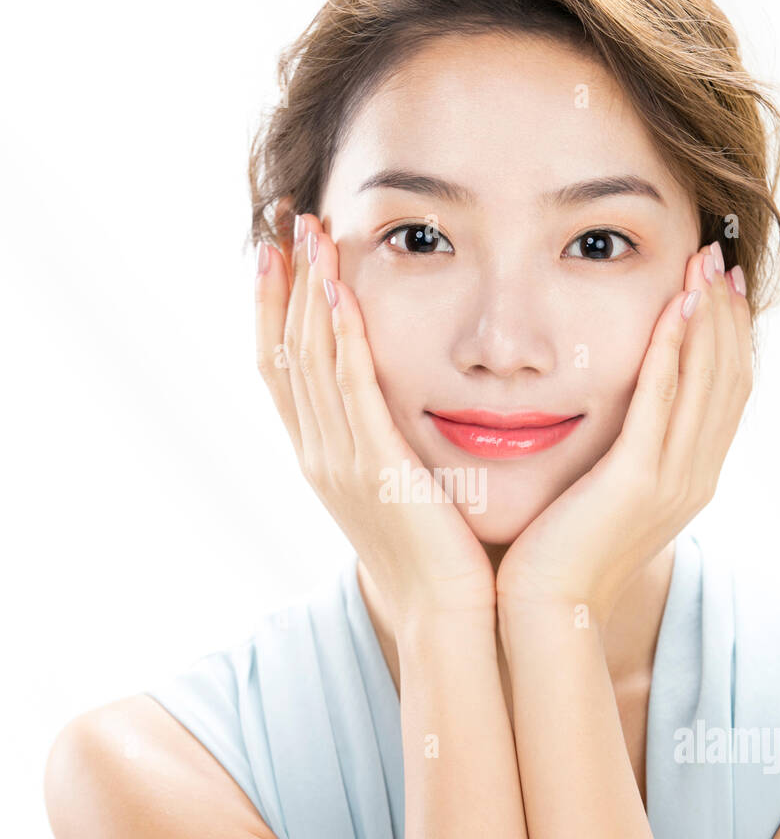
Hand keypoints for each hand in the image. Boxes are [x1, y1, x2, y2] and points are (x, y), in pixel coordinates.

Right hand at [255, 213, 495, 634]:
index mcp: (321, 457)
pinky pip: (353, 390)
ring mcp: (341, 462)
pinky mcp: (378, 468)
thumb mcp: (398, 490)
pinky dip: (343, 338)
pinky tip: (344, 292)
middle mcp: (318, 454)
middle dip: (284, 283)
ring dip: (310, 291)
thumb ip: (385, 443)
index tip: (279, 254)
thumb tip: (394, 405)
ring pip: (311, 359)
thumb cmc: (437, 557)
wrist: (446, 616)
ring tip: (310, 233)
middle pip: (285, 351)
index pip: (281, 367)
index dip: (275, 307)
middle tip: (287, 221)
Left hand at [495, 243, 752, 626]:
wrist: (545, 609)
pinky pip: (661, 403)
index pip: (725, 394)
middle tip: (720, 259)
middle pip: (728, 380)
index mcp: (689, 480)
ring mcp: (670, 481)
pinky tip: (671, 309)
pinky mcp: (635, 481)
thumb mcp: (604, 497)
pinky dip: (671, 352)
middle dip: (726, 315)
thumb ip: (621, 457)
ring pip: (705, 383)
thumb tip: (614, 418)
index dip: (727, 337)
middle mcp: (693, 477)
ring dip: (706, 318)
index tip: (718, 288)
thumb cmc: (560, 554)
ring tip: (703, 266)